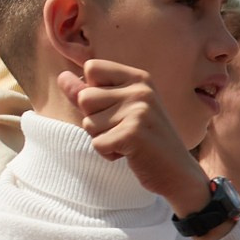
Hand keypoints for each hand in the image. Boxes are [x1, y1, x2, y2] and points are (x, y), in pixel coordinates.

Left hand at [58, 58, 205, 204]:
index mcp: (138, 78)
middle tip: (122, 130)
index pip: (91, 67)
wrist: (178, 172)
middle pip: (85, 97)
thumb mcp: (119, 110)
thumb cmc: (145, 140)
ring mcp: (138, 110)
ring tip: (126, 142)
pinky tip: (130, 154)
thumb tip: (61, 77)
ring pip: (88, 123)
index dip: (93, 91)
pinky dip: (108, 154)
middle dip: (95, 120)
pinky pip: (97, 143)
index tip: (116, 107)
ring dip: (102, 138)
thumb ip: (90, 93)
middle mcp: (140, 90)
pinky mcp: (133, 133)